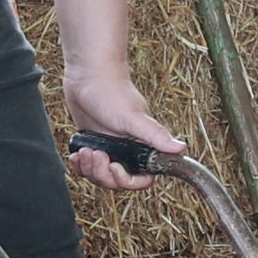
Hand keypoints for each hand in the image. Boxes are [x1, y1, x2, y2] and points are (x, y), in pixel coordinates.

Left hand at [61, 71, 182, 190]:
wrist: (87, 75)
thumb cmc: (111, 91)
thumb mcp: (132, 117)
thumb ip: (155, 134)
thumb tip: (181, 148)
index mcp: (142, 145)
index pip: (142, 178)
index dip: (127, 180)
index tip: (115, 167)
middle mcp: (128, 149)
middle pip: (117, 181)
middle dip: (102, 173)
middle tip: (97, 153)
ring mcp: (110, 148)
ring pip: (100, 176)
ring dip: (89, 169)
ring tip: (84, 151)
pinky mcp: (94, 144)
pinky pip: (87, 167)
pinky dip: (80, 165)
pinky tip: (76, 153)